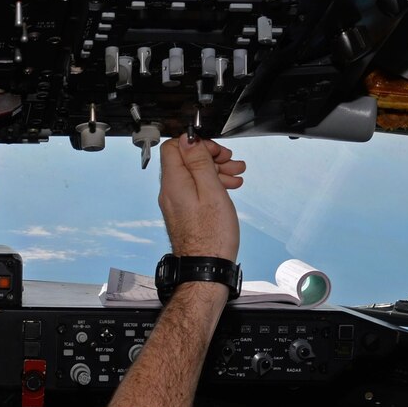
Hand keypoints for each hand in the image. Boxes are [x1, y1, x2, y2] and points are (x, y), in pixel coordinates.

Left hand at [156, 138, 244, 261]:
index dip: (197, 143)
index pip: (174, 147)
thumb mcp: (211, 190)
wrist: (206, 267)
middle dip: (211, 157)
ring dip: (216, 171)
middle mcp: (170, 192)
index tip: (216, 150)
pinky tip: (229, 188)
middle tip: (230, 162)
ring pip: (194, 175)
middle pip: (186, 160)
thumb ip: (199, 162)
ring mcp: (176, 203)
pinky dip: (212, 185)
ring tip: (237, 175)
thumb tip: (188, 139)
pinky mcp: (184, 212)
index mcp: (174, 182)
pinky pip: (196, 190)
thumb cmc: (211, 236)